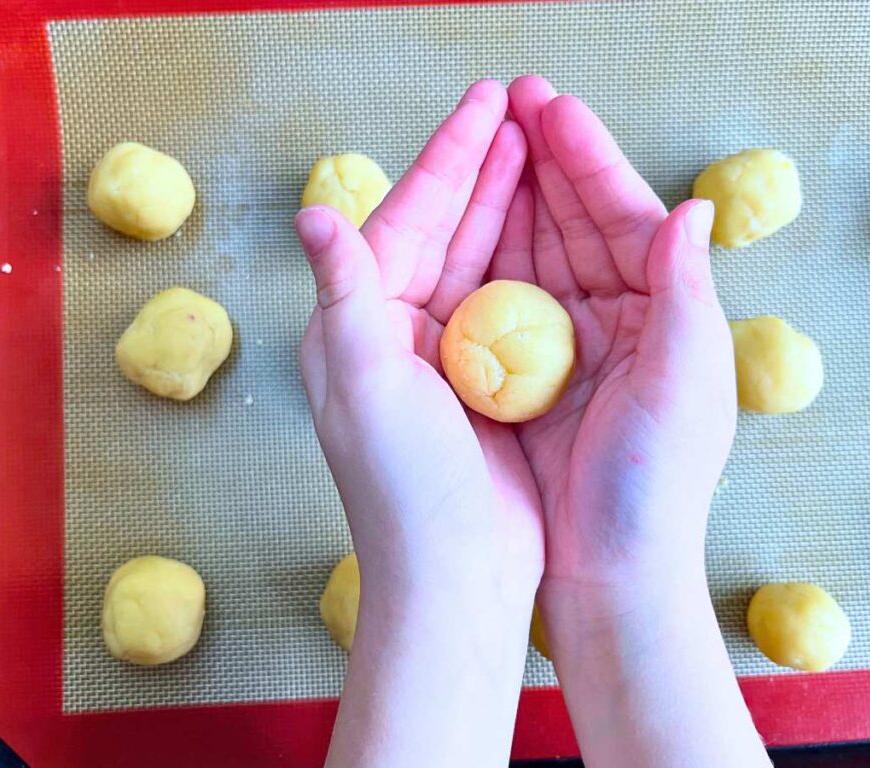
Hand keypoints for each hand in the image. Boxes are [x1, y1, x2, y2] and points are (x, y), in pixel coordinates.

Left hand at [297, 80, 541, 766]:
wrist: (452, 574)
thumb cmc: (402, 484)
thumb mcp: (363, 383)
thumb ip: (342, 292)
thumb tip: (312, 210)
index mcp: (358, 319)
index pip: (406, 216)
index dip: (447, 154)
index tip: (488, 100)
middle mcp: (392, 328)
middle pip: (445, 227)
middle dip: (483, 166)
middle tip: (525, 105)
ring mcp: (438, 353)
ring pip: (478, 257)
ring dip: (508, 203)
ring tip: (544, 147)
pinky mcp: (479, 381)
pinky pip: (507, 301)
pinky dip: (530, 259)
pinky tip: (557, 229)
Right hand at [500, 76, 735, 589]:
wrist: (607, 569)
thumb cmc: (655, 483)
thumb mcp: (686, 384)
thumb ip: (687, 293)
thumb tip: (694, 208)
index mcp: (663, 309)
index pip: (624, 215)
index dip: (588, 159)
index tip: (549, 107)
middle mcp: (615, 316)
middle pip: (575, 221)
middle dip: (543, 160)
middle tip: (508, 101)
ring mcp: (566, 341)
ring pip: (534, 251)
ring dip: (510, 195)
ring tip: (482, 141)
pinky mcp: (524, 372)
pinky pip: (501, 299)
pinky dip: (484, 256)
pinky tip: (464, 220)